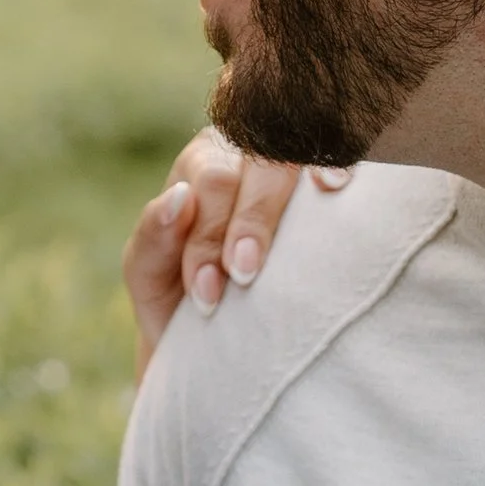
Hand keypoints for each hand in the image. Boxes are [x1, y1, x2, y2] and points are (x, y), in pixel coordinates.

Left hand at [123, 134, 350, 375]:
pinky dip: (335, 165)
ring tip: (297, 248)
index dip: (211, 233)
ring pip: (296, 159)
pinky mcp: (326, 180)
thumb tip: (179, 198)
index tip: (207, 292)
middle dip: (252, 222)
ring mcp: (291, 163)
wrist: (217, 333)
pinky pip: (335, 157)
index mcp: (202, 166)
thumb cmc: (177, 297)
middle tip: (244, 275)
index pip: (212, 182)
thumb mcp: (149, 274)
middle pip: (257, 165)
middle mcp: (247, 152)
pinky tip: (334, 185)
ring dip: (295, 202)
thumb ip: (154, 235)